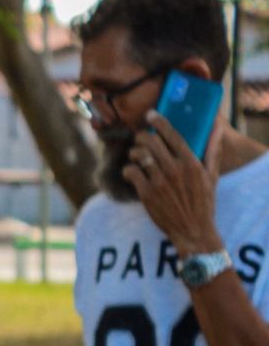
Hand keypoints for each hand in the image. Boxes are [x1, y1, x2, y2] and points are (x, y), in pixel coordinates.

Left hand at [123, 111, 225, 255]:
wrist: (193, 231)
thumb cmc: (203, 202)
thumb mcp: (211, 176)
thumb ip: (212, 151)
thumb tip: (216, 130)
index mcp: (191, 163)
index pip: (173, 135)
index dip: (159, 122)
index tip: (150, 115)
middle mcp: (175, 169)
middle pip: (151, 142)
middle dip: (142, 137)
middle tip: (141, 140)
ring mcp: (160, 181)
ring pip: (139, 155)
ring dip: (134, 153)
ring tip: (136, 156)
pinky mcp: (147, 194)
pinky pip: (130, 172)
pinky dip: (128, 170)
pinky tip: (132, 172)